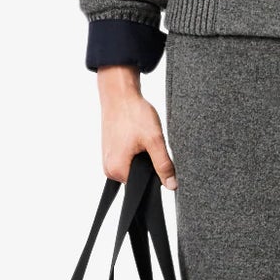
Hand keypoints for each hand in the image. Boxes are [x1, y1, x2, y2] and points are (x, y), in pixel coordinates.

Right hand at [96, 65, 177, 187]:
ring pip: (134, 166)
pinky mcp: (110, 151)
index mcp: (117, 170)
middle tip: (147, 141)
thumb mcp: (154, 140)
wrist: (119, 94)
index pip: (144, 184)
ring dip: (142, 155)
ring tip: (139, 136)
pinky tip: (135, 136)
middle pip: (138, 176)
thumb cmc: (133, 113)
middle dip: (148, 162)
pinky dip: (135, 149)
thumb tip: (172, 185)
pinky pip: (127, 158)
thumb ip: (163, 165)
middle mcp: (109, 169)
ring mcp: (108, 160)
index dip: (156, 171)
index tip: (155, 152)